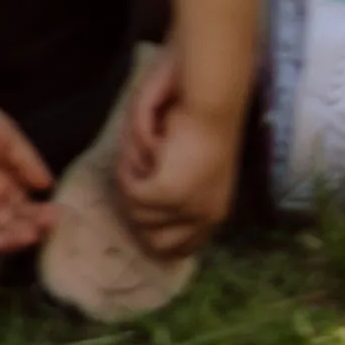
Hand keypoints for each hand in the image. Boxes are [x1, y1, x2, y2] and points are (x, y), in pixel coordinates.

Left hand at [0, 85, 59, 255]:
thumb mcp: (6, 136)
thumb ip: (27, 161)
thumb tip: (50, 185)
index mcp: (3, 182)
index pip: (26, 207)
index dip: (41, 214)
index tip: (58, 215)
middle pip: (11, 224)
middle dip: (28, 229)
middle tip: (42, 229)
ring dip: (8, 240)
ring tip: (26, 235)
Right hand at [117, 67, 238, 261]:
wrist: (212, 97)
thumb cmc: (203, 117)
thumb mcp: (189, 161)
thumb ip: (172, 184)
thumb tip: (140, 207)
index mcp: (217, 209)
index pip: (184, 248)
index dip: (159, 241)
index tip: (142, 226)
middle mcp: (207, 216)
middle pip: (157, 244)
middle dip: (139, 214)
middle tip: (135, 176)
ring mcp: (188, 207)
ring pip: (136, 213)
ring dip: (133, 180)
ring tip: (145, 148)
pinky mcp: (167, 192)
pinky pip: (129, 190)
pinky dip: (127, 168)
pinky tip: (142, 145)